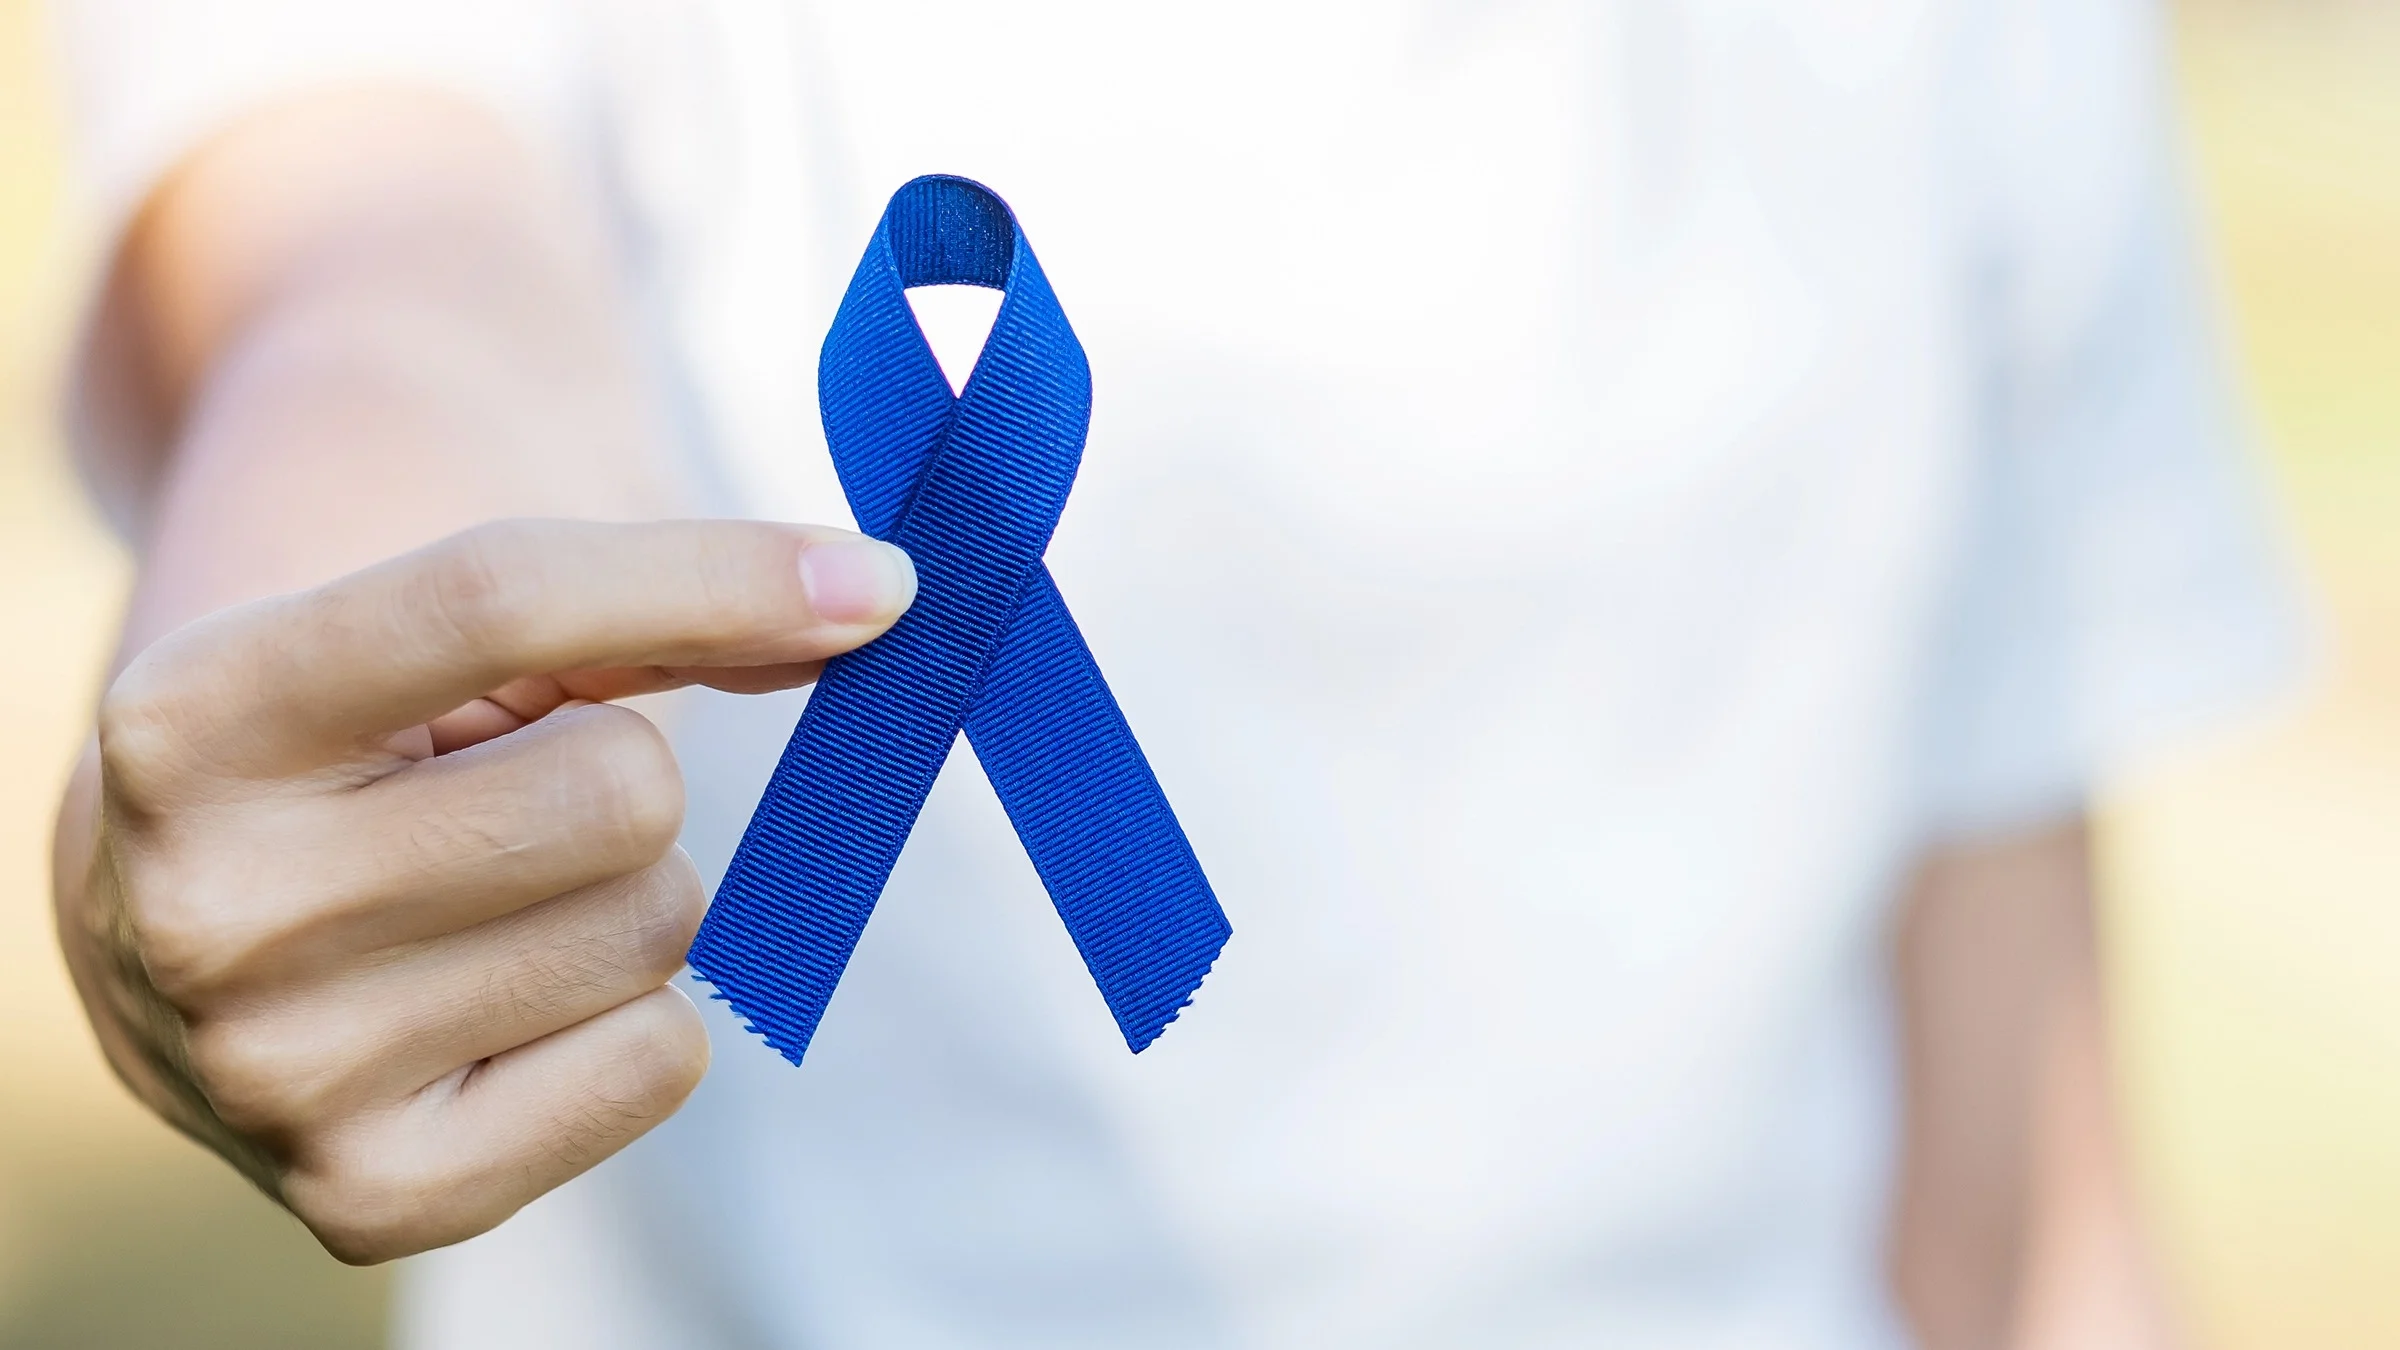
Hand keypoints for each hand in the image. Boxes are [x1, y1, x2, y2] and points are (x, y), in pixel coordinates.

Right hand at [51, 519, 914, 1262]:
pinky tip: (502, 1003)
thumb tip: (869, 607)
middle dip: (621, 774)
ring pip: (654, 929)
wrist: (183, 924)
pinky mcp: (373, 1202)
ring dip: (623, 897)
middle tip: (505, 798)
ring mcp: (276, 1076)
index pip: (499, 599)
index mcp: (189, 718)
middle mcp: (204, 910)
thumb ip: (655, 599)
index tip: (880, 583)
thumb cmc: (366, 742)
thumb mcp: (448, 637)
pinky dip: (629, 1020)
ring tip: (486, 899)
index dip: (717, 575)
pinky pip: (660, 1061)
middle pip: (620, 794)